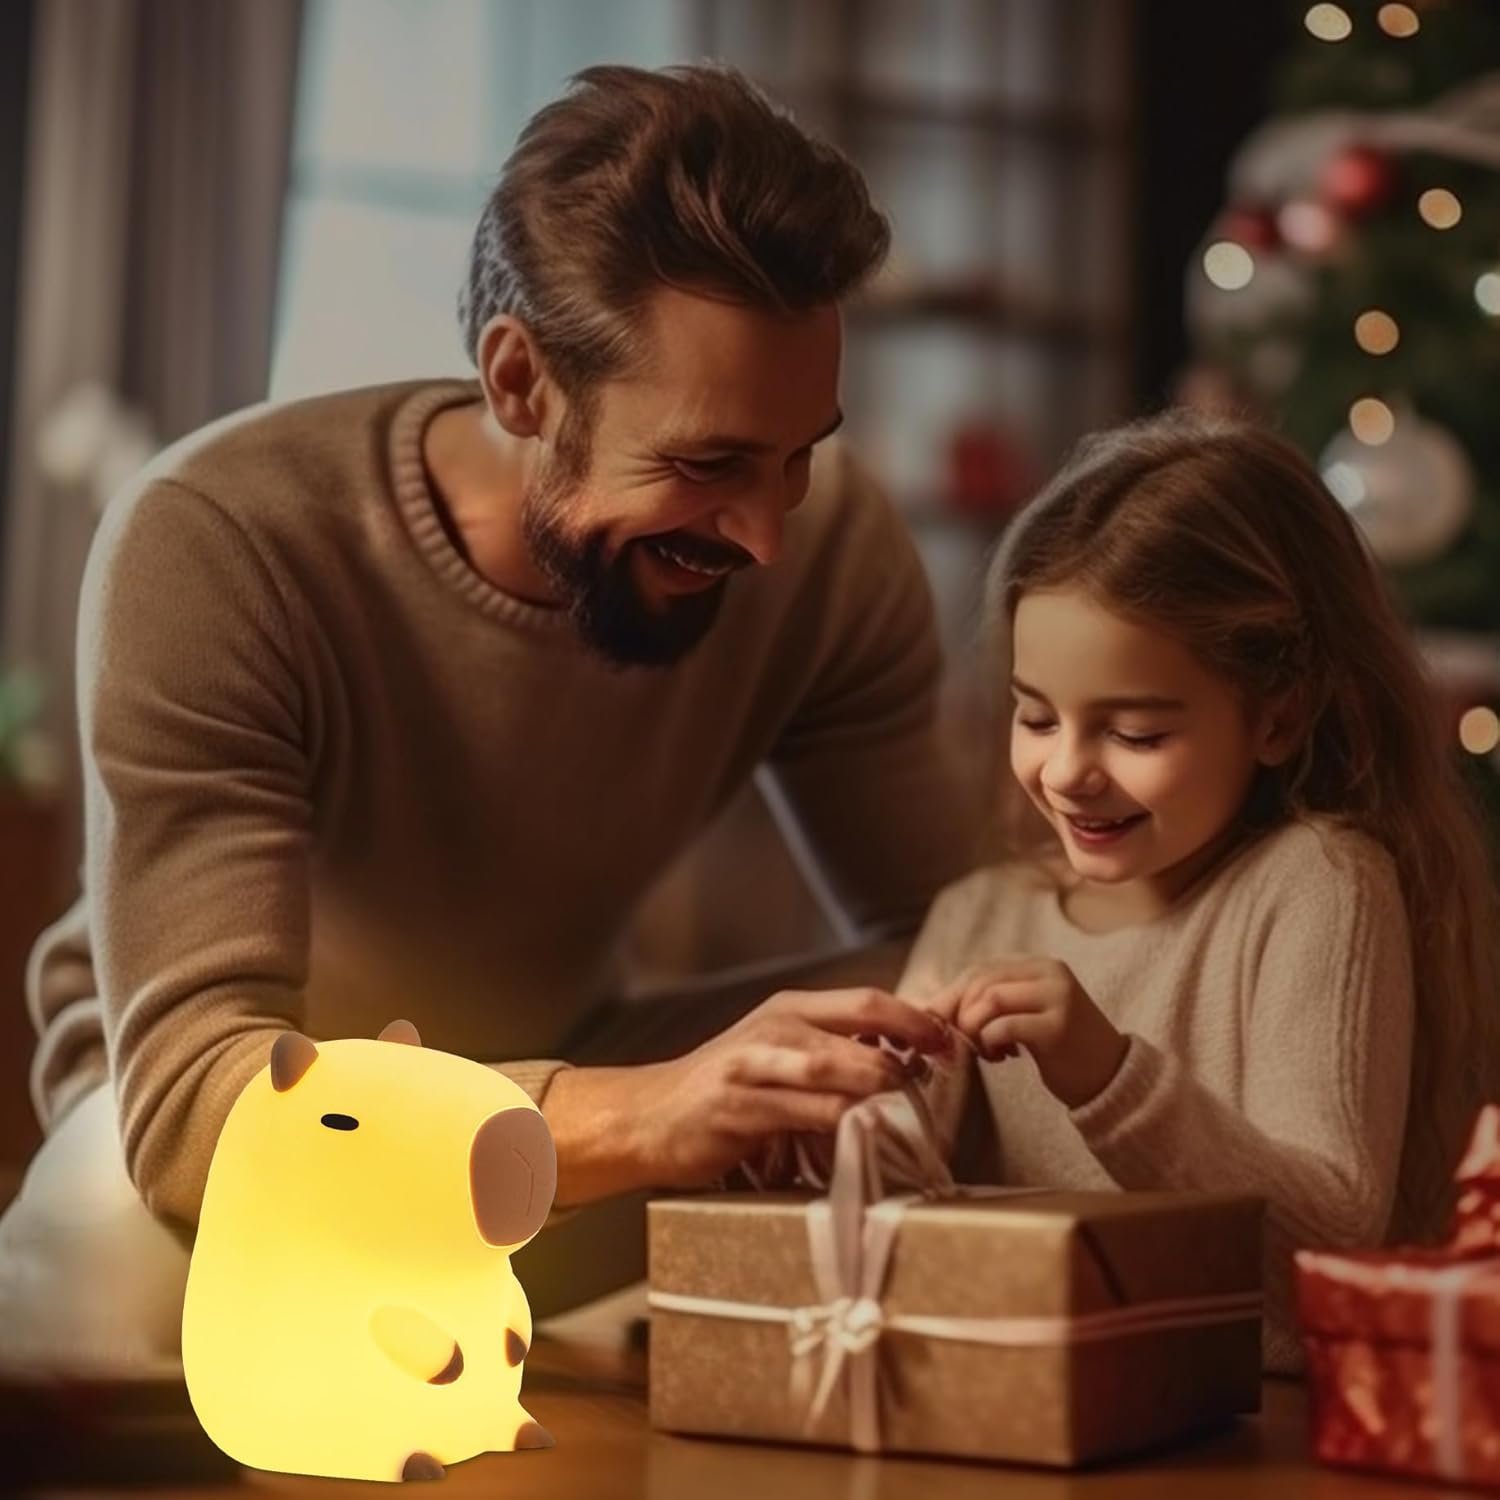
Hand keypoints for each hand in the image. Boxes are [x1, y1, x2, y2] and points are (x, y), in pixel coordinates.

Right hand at [548, 987, 951, 1197]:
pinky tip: (864, 1138)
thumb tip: (906, 1058)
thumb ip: (833, 1052)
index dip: (916, 1020)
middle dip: (909, 1057)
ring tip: (911, 1111)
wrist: (650, 1115)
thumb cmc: (727, 1090)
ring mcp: (755, 1066)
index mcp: (791, 1010)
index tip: (951, 1044)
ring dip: (880, 1090)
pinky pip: (804, 1114)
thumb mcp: (779, 1055)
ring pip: (836, 1069)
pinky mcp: (739, 1108)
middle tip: (941, 1085)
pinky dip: (842, 1125)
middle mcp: (775, 1030)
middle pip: (861, 1028)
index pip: (869, 1001)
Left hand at [928, 957, 1126, 1108]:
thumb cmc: (1062, 1048)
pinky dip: (989, 1041)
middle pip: (981, 981)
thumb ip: (994, 1003)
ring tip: (984, 1050)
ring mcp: (1057, 998)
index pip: (981, 970)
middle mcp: (1050, 974)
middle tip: (957, 1041)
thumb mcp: (1029, 1013)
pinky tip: (1000, 1057)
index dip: (952, 995)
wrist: (1111, 1077)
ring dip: (973, 1028)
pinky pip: (1004, 1026)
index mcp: (1040, 966)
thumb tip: (936, 1007)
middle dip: (958, 1012)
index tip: (938, 1022)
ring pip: (990, 999)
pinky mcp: (1057, 1027)